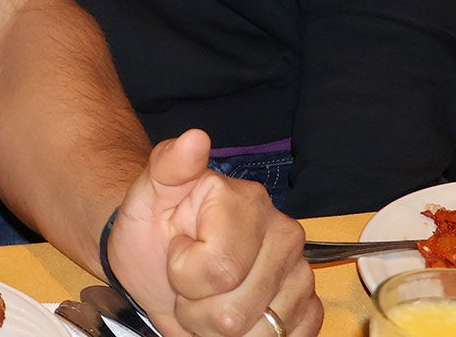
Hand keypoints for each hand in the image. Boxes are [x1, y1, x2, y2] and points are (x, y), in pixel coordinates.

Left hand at [106, 131, 319, 336]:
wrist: (161, 260)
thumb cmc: (154, 229)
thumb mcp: (147, 196)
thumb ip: (168, 167)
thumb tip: (194, 139)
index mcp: (247, 202)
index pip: (219, 269)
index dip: (184, 277)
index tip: (176, 254)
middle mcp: (284, 234)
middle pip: (236, 312)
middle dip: (198, 310)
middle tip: (188, 284)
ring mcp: (301, 272)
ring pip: (259, 335)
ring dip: (219, 329)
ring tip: (208, 299)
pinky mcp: (308, 307)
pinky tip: (235, 314)